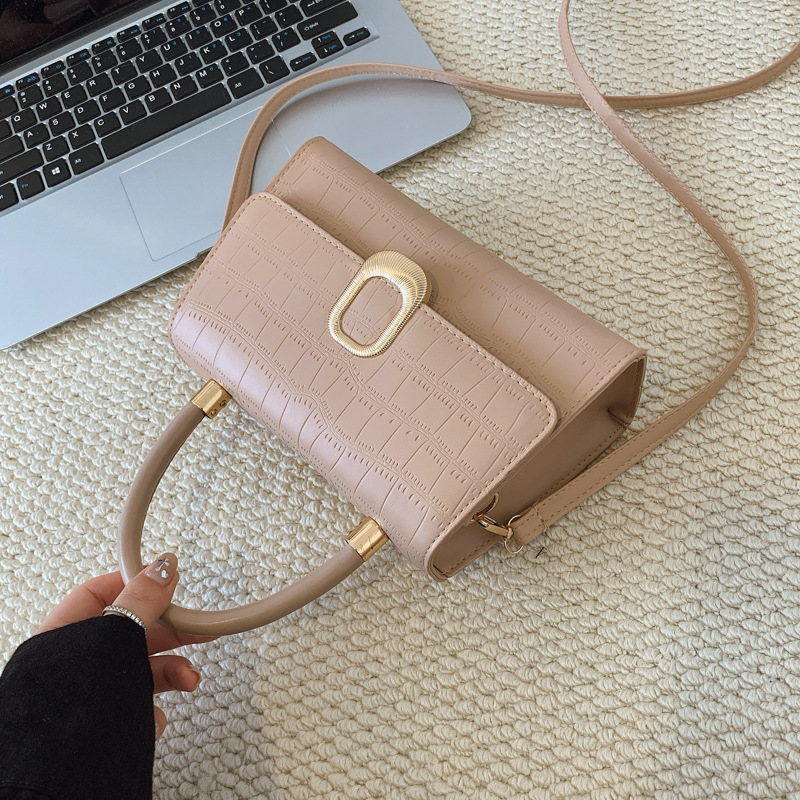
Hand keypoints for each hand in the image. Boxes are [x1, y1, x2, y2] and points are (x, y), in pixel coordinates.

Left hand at [35, 553, 214, 738]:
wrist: (62, 775)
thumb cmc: (71, 707)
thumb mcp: (114, 637)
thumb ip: (141, 601)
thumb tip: (162, 567)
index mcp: (64, 634)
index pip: (102, 592)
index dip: (138, 585)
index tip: (167, 583)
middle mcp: (76, 664)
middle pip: (132, 633)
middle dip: (170, 634)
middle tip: (198, 628)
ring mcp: (91, 695)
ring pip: (140, 671)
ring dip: (172, 673)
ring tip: (188, 679)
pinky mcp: (104, 723)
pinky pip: (137, 705)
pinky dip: (152, 710)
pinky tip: (152, 716)